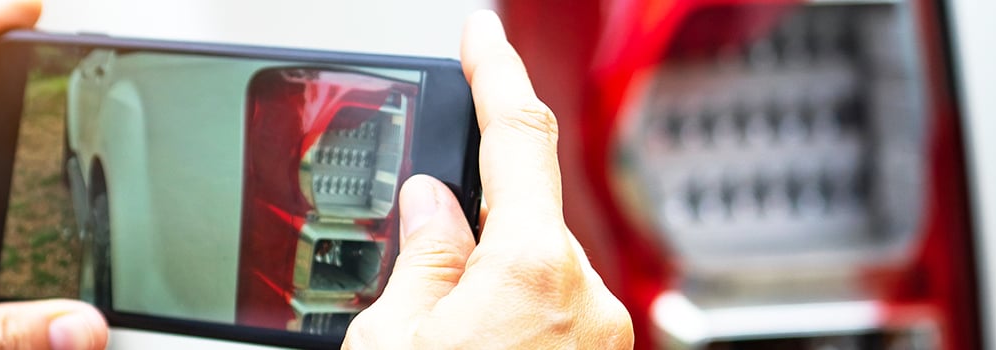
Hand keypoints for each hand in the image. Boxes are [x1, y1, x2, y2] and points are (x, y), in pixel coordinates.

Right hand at [342, 11, 633, 348]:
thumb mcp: (392, 342)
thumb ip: (419, 261)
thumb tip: (430, 209)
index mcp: (530, 270)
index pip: (517, 134)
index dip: (496, 72)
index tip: (482, 33)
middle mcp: (585, 294)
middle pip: (520, 221)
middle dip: (470, 235)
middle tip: (420, 295)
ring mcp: (603, 333)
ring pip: (536, 274)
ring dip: (491, 292)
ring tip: (448, 347)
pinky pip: (556, 314)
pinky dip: (517, 323)